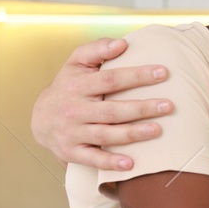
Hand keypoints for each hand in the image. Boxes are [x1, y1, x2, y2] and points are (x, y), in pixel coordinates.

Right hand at [29, 37, 174, 169]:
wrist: (40, 118)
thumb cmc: (68, 85)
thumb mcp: (76, 62)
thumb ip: (98, 49)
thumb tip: (122, 43)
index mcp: (78, 84)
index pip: (111, 79)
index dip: (137, 76)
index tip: (163, 73)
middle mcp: (75, 109)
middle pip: (112, 110)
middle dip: (141, 108)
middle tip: (168, 105)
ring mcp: (73, 132)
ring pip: (105, 134)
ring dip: (132, 134)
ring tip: (157, 130)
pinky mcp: (72, 152)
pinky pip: (92, 159)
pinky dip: (110, 162)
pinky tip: (130, 164)